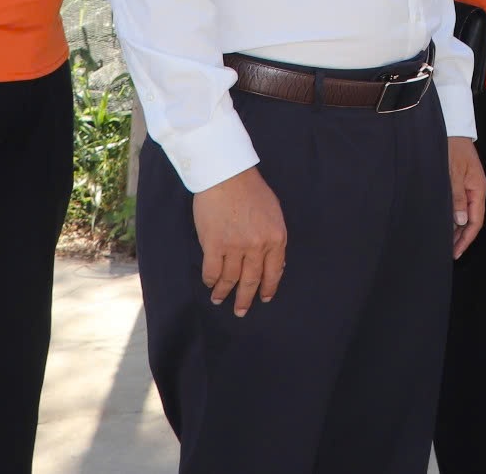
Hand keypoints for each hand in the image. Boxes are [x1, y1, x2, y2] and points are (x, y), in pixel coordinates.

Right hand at [192, 167, 286, 315]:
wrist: (227, 175)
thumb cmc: (251, 189)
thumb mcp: (273, 213)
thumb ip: (274, 237)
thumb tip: (274, 262)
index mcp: (276, 238)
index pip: (274, 272)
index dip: (268, 288)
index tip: (264, 299)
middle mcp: (257, 246)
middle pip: (251, 280)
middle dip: (246, 299)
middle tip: (241, 311)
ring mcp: (235, 247)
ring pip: (230, 279)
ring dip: (224, 292)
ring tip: (220, 300)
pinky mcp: (214, 245)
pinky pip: (212, 271)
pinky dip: (210, 280)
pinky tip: (210, 284)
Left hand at [448, 137, 485, 257]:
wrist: (452, 129)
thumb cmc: (452, 148)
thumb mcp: (453, 172)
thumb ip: (456, 196)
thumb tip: (460, 221)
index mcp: (478, 189)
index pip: (475, 221)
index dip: (466, 238)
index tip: (455, 252)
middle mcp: (475, 190)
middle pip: (471, 220)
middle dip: (461, 237)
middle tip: (447, 252)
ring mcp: (469, 187)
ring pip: (464, 214)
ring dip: (456, 228)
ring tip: (444, 242)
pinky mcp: (461, 183)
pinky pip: (459, 205)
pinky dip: (452, 216)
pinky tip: (444, 223)